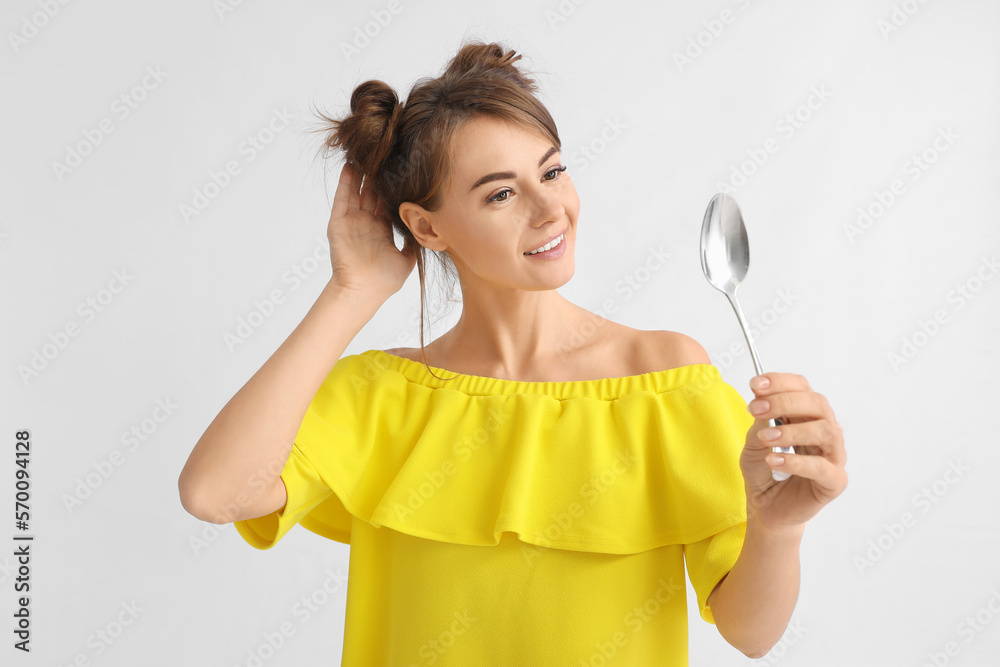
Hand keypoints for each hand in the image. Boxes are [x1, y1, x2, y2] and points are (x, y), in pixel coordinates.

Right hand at [327, 161, 416, 296]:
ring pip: (356, 191)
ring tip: (365, 154)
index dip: (392, 187)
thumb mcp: (407, 259)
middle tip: (384, 154)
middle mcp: (367, 223)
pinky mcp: (339, 223)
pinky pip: (342, 199)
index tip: (401, 170)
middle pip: (372, 193)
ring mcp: (352, 222)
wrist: (363, 291)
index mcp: (382, 230)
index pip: (387, 203)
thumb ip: (415, 242)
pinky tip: (350, 166)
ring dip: (361, 174)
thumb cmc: (385, 281)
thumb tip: (428, 228)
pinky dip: (345, 183)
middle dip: (377, 176)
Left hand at [740, 372, 847, 533]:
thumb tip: (762, 397)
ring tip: (765, 439)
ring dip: (792, 431)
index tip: (755, 385)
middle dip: (784, 402)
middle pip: (817, 404)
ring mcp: (833, 455)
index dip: (780, 382)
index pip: (802, 388)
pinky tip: (773, 461)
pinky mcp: (834, 481)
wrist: (765, 507)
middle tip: (756, 409)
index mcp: (806, 415)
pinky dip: (796, 461)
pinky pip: (822, 467)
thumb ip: (761, 421)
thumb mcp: (753, 441)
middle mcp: (824, 430)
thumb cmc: (764, 472)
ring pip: (826, 431)